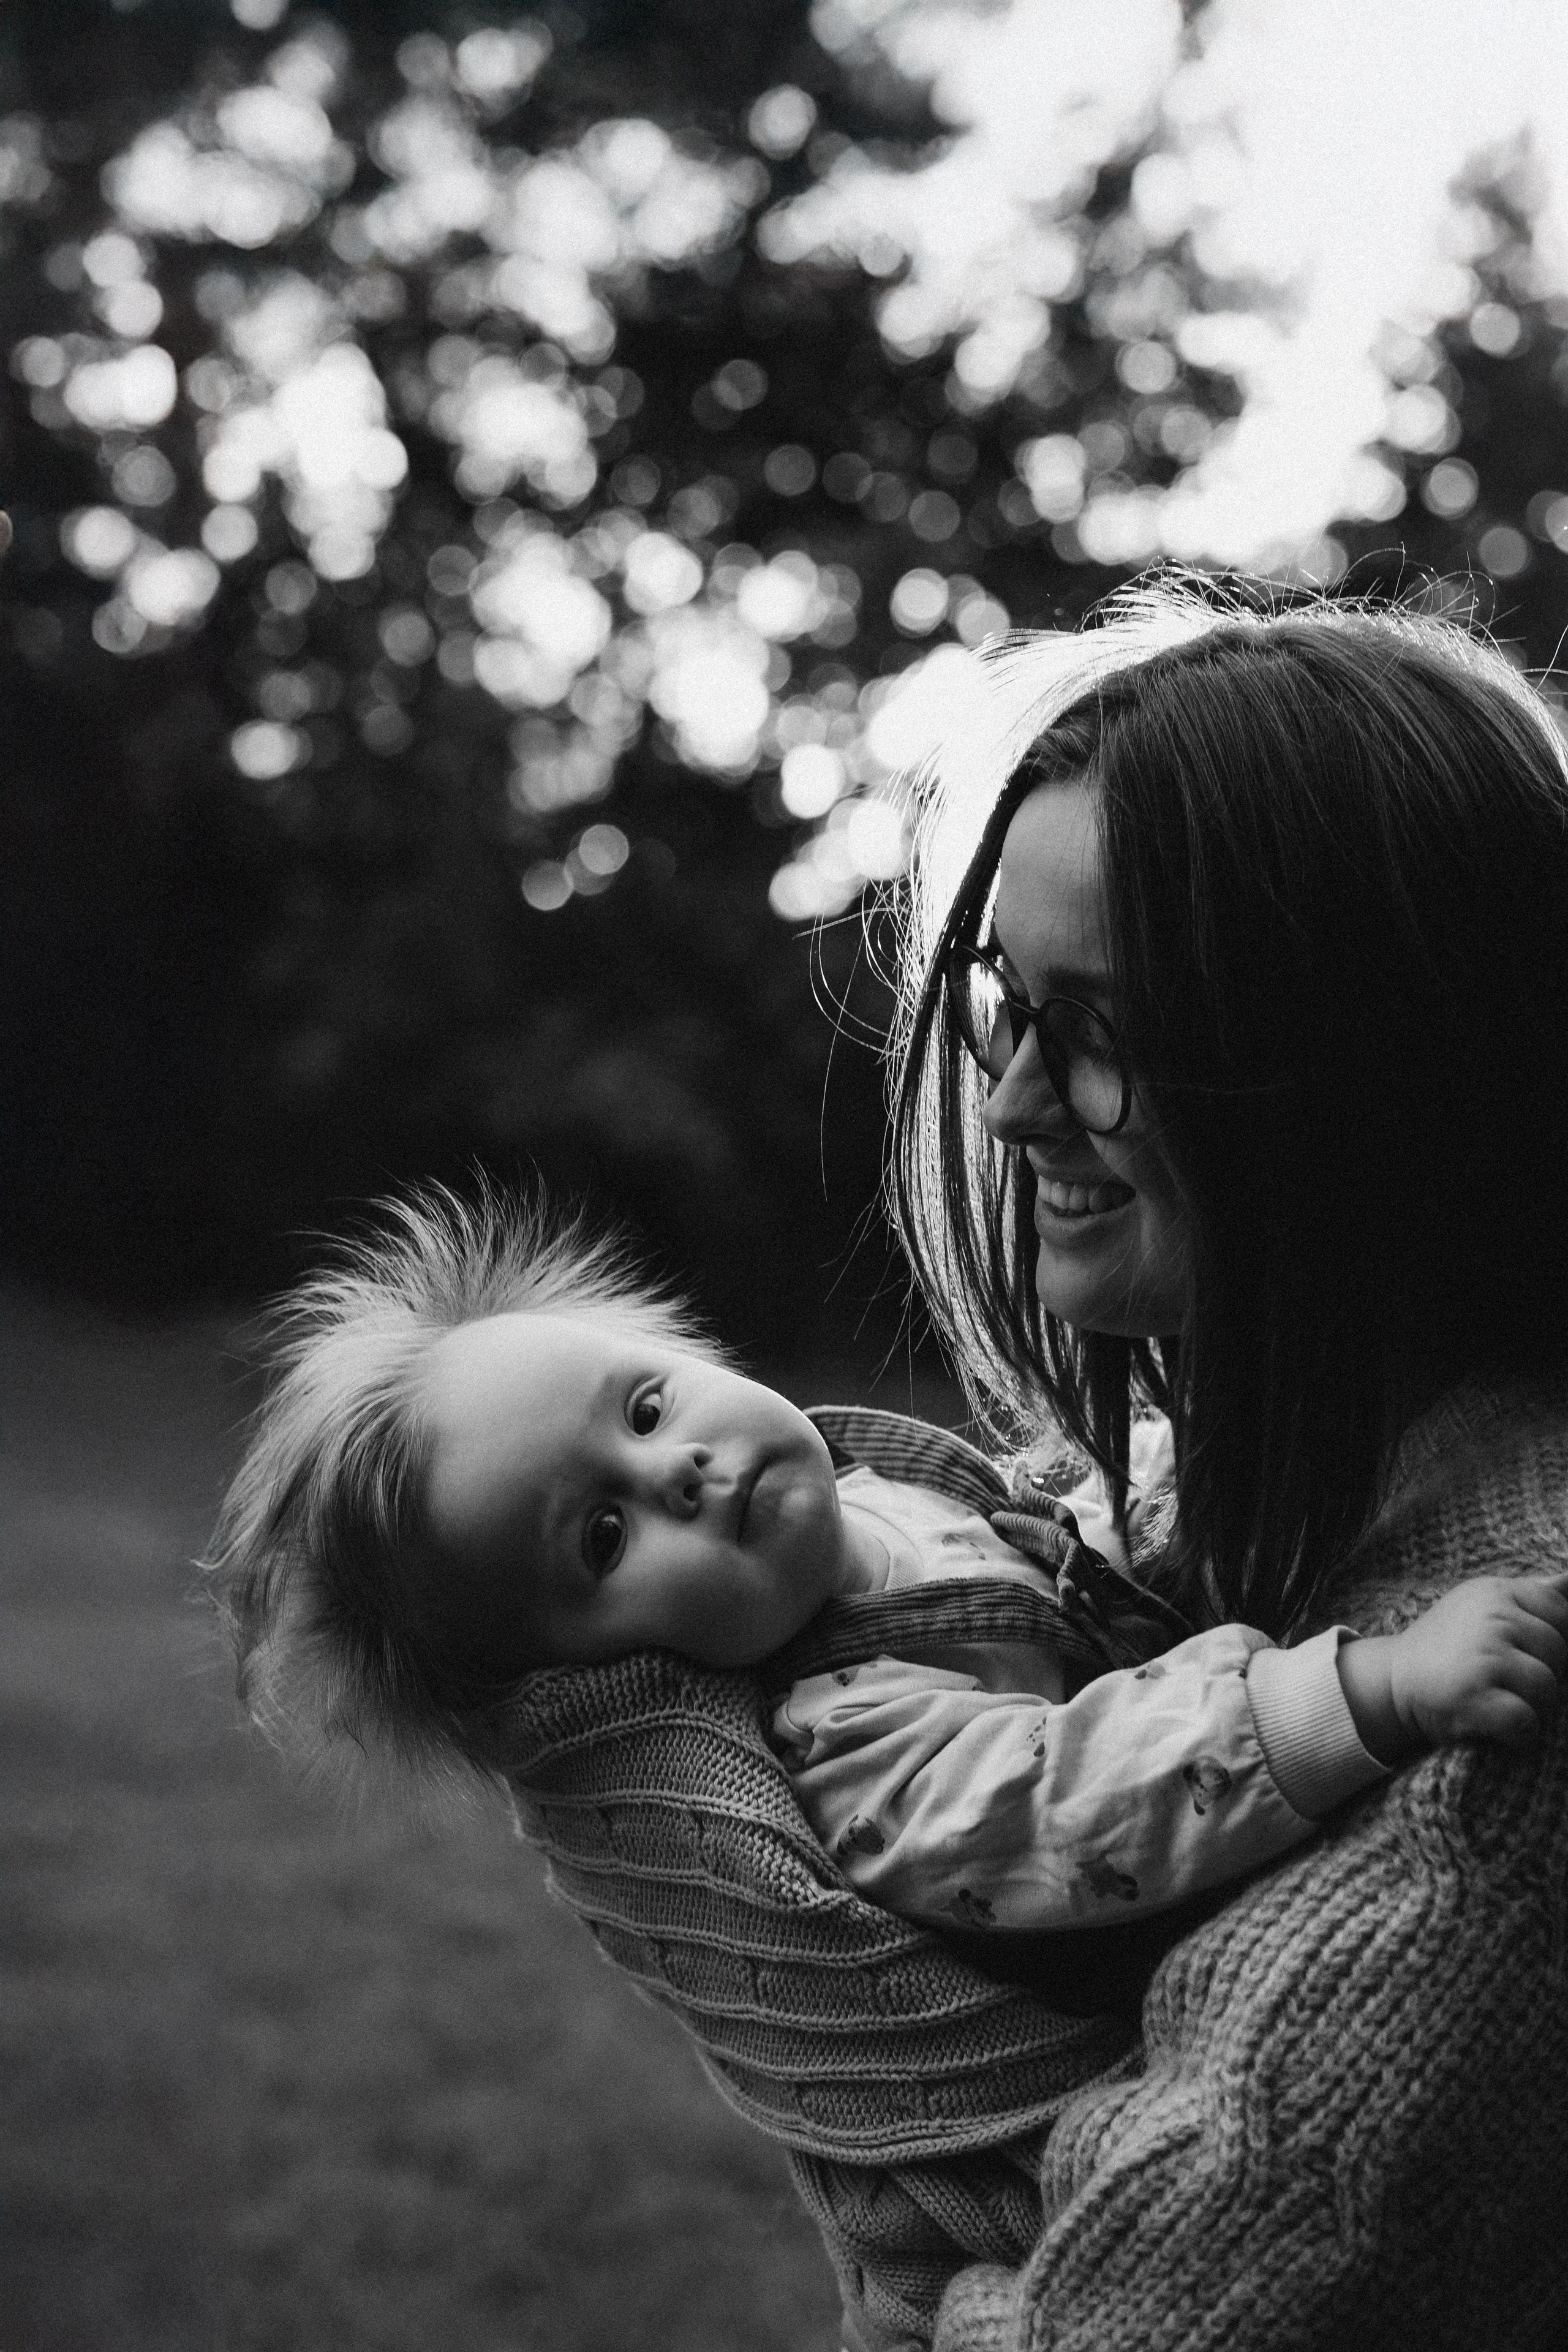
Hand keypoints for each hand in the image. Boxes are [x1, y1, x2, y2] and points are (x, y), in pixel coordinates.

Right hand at [1337, 1572, 1567, 1763]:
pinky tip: (1499, 1730)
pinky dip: (1519, 1736)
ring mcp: (1482, 1654)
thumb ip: (1534, 1593)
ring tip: (1502, 1703)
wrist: (1392, 1682)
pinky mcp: (1472, 1695)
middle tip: (1505, 1683)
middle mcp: (1492, 1616)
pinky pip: (1524, 1720)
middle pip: (1558, 1651)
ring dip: (1533, 1707)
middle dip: (1543, 1675)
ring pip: (1546, 1686)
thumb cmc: (1449, 1647)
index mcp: (1496, 1592)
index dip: (1550, 1641)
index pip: (1559, 1612)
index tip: (1519, 1653)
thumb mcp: (1484, 1604)